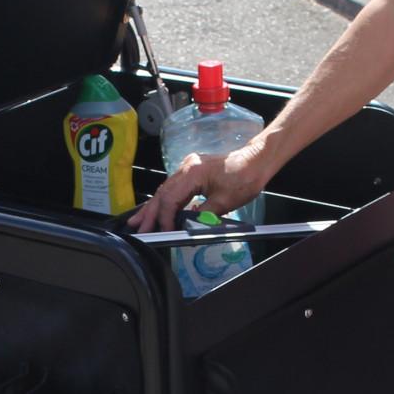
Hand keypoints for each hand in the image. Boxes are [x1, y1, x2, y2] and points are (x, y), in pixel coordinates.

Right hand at [128, 140, 266, 232]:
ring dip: (153, 207)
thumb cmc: (244, 178)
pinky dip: (164, 200)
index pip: (170, 198)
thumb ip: (202, 214)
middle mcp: (186, 168)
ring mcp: (187, 168)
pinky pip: (173, 187)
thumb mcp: (224, 201)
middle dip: (149, 212)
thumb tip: (187, 225)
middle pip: (162, 193)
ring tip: (139, 220)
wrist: (256, 161)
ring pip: (165, 190)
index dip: (165, 218)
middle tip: (136, 227)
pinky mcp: (192, 171)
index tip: (163, 232)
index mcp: (192, 173)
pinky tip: (157, 209)